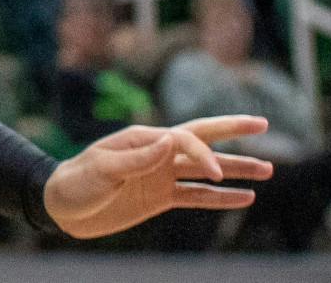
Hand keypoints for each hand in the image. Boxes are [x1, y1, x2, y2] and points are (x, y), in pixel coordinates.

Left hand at [43, 116, 269, 238]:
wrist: (62, 207)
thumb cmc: (77, 183)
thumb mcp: (102, 169)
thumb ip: (137, 158)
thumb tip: (171, 141)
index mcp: (142, 139)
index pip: (184, 140)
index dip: (204, 155)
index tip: (216, 173)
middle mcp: (156, 153)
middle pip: (201, 139)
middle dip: (232, 130)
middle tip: (263, 123)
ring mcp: (160, 175)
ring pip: (206, 171)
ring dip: (236, 169)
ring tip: (268, 170)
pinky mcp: (160, 197)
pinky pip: (197, 197)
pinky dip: (221, 198)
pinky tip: (245, 197)